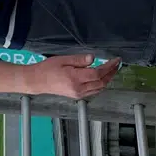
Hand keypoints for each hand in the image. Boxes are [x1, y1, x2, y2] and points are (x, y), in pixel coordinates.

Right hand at [0, 55, 121, 98]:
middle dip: (111, 73)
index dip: (109, 67)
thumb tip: (93, 58)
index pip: (98, 74)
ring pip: (99, 88)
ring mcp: (79, 94)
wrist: (38, 81)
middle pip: (101, 82)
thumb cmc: (48, 68)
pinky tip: (102, 77)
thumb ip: (79, 60)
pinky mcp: (77, 96)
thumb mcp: (63, 59)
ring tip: (113, 70)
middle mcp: (79, 89)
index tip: (115, 60)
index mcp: (75, 78)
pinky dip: (101, 84)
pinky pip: (94, 91)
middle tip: (117, 64)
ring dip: (108, 79)